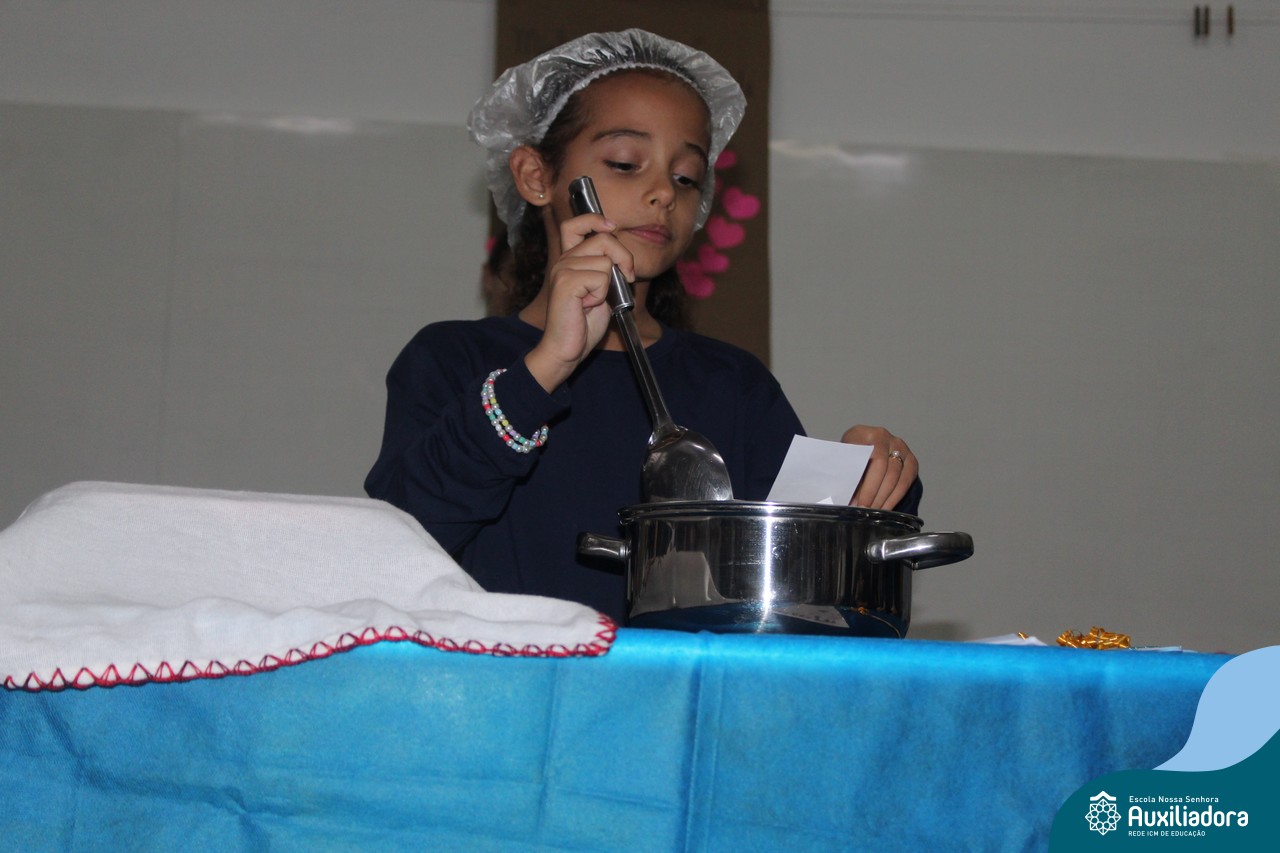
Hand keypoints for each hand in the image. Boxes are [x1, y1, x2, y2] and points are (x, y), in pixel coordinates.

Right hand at [526, 213, 634, 390]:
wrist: (567, 349)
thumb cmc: (583, 324)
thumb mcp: (600, 291)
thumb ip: (606, 270)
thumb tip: (622, 257)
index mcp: (569, 260)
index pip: (574, 224)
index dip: (595, 219)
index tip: (611, 227)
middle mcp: (563, 260)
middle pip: (603, 239)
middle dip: (624, 256)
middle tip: (629, 276)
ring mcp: (563, 270)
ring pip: (605, 260)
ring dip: (609, 284)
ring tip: (593, 301)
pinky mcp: (566, 282)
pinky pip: (600, 277)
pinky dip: (601, 295)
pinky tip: (587, 307)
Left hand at [842, 425, 917, 509]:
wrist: (866, 445)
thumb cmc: (852, 454)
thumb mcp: (845, 459)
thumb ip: (848, 474)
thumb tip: (848, 500)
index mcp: (865, 434)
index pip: (871, 460)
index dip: (867, 485)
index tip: (857, 503)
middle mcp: (886, 438)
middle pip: (886, 470)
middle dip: (875, 494)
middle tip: (865, 510)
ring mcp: (901, 448)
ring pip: (897, 478)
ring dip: (885, 499)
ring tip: (873, 512)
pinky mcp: (911, 460)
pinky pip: (906, 482)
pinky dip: (895, 498)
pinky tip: (885, 508)